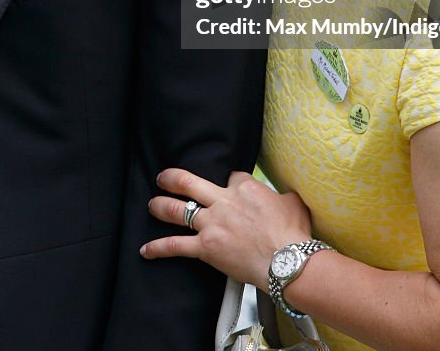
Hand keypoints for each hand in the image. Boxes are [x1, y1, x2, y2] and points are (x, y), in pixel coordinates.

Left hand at [141, 169, 312, 288]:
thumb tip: (285, 196)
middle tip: (163, 178)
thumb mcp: (293, 203)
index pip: (231, 177)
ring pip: (179, 210)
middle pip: (190, 182)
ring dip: (162, 206)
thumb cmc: (293, 235)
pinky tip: (145, 250)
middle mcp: (223, 202)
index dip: (229, 183)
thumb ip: (283, 195)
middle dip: (173, 179)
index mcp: (244, 188)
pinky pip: (177, 246)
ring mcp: (212, 224)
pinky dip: (159, 248)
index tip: (228, 189)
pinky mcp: (206, 247)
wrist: (288, 262)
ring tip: (152, 204)